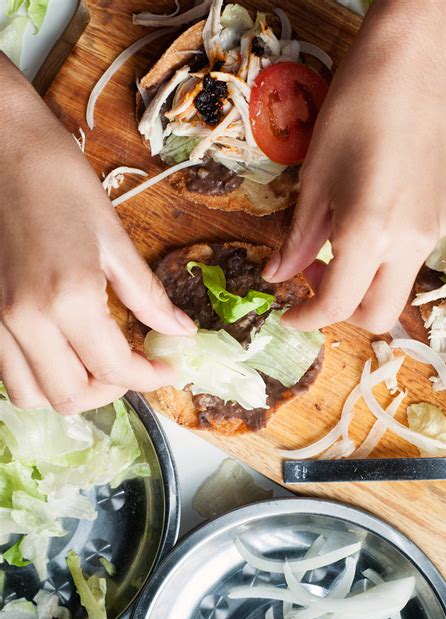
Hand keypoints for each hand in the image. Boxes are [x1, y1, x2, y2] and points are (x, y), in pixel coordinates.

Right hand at [0, 54, 195, 413]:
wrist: (2, 147)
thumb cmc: (60, 181)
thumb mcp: (114, 238)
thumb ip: (148, 295)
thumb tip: (181, 331)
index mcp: (68, 297)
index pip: (115, 369)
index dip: (150, 378)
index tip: (169, 369)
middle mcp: (26, 320)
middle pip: (71, 397)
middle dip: (112, 391)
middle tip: (134, 367)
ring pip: (33, 395)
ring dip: (72, 390)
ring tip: (97, 364)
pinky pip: (8, 374)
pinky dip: (40, 376)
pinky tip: (62, 351)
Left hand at [263, 0, 445, 333]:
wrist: (414, 62)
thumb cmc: (355, 108)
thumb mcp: (314, 178)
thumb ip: (299, 237)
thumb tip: (278, 274)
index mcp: (370, 232)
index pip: (337, 305)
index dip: (306, 318)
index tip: (286, 313)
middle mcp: (408, 243)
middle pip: (377, 315)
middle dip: (340, 313)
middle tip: (310, 281)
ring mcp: (430, 232)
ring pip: (395, 291)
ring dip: (360, 289)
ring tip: (329, 250)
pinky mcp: (439, 218)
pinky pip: (407, 263)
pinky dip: (378, 266)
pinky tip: (357, 231)